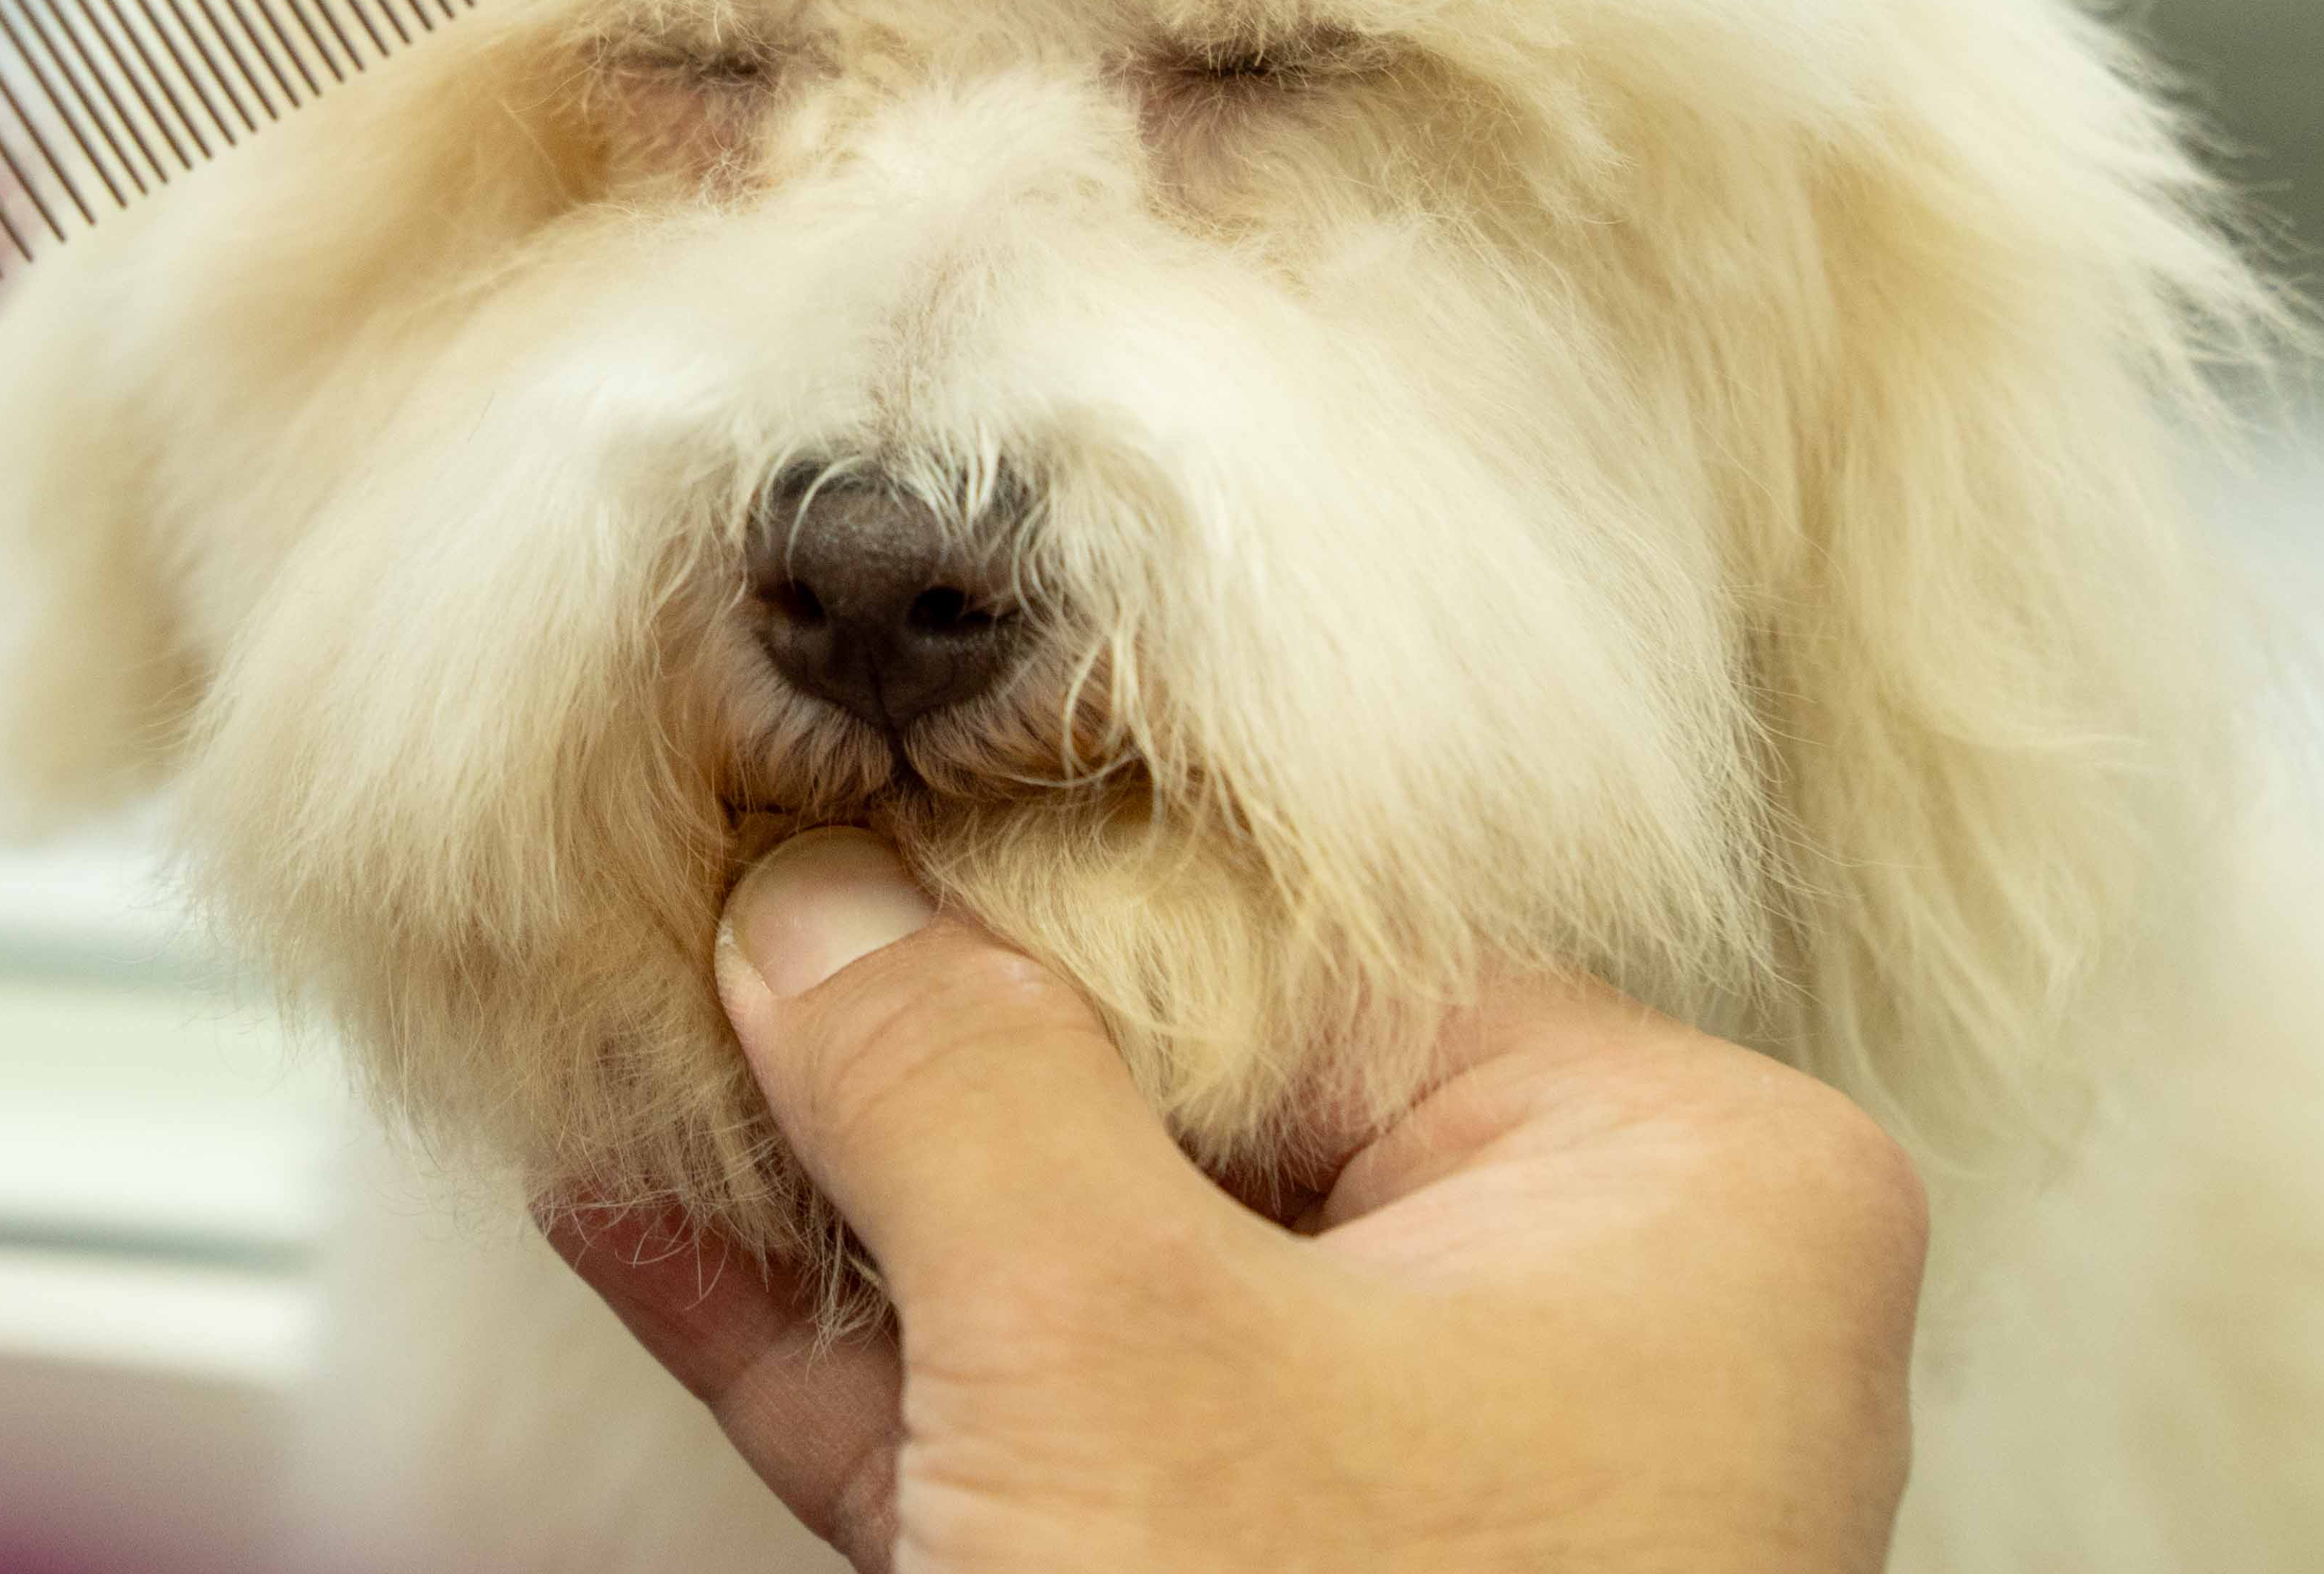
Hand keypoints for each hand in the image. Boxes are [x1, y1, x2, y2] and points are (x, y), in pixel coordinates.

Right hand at [551, 831, 1926, 1573]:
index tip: (825, 840)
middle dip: (909, 1060)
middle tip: (704, 944)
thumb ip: (953, 1081)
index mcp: (1678, 1187)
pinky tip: (668, 1246)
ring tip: (645, 1076)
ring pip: (1093, 1280)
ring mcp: (1426, 1483)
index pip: (1302, 945)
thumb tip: (824, 908)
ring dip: (851, 1206)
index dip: (1027, 895)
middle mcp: (1587, 1317)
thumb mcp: (1110, 1352)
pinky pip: (1054, 1434)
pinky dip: (868, 1363)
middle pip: (1185, 1105)